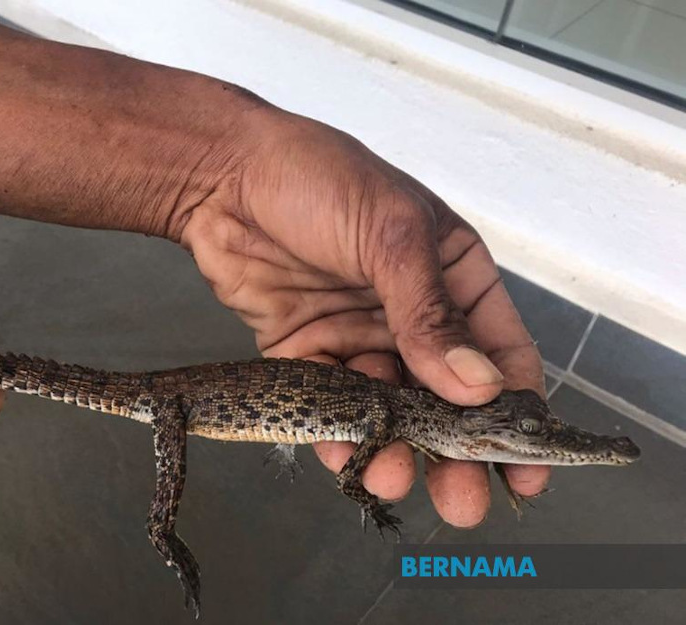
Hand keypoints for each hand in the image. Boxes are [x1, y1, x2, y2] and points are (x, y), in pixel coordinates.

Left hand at [180, 111, 548, 527]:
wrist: (221, 174)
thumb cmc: (318, 178)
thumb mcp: (390, 235)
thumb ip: (430, 313)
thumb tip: (479, 385)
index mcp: (454, 276)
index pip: (501, 353)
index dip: (515, 413)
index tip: (523, 467)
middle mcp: (413, 315)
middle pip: (445, 397)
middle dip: (454, 451)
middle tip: (462, 502)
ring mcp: (360, 337)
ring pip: (388, 409)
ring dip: (393, 447)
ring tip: (390, 477)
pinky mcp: (307, 353)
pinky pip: (329, 404)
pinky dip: (337, 433)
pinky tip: (343, 456)